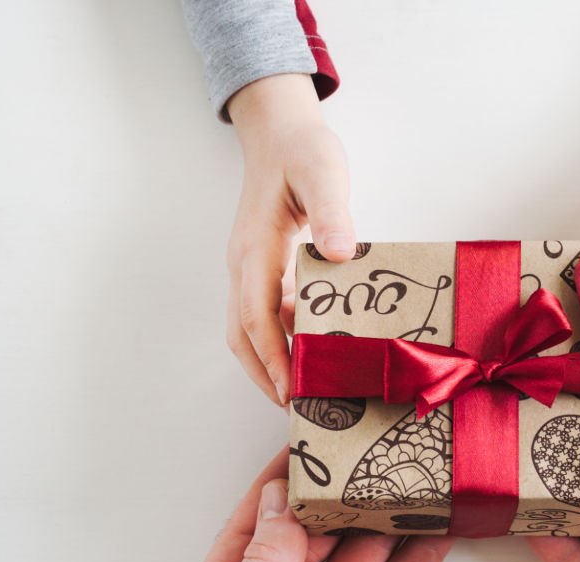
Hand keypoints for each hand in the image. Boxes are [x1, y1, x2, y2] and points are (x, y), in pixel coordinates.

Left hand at [178, 449, 452, 561]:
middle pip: (321, 524)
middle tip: (381, 449)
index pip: (264, 513)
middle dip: (350, 487)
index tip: (315, 434)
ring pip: (364, 548)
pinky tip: (436, 532)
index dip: (289, 473)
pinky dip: (418, 558)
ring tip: (417, 478)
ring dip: (390, 516)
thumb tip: (283, 501)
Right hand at [226, 74, 355, 404]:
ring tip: (303, 391)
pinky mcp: (262, 267)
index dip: (273, 359)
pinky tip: (312, 350)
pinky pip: (264, 313)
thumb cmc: (302, 152)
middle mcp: (244, 264)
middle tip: (294, 409)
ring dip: (270, 361)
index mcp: (257, 249)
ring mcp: (249, 267)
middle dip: (264, 375)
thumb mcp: (323, 174)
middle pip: (242, 335)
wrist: (279, 134)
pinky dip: (281, 339)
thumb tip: (337, 255)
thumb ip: (332, 212)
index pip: (257, 318)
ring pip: (249, 328)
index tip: (290, 392)